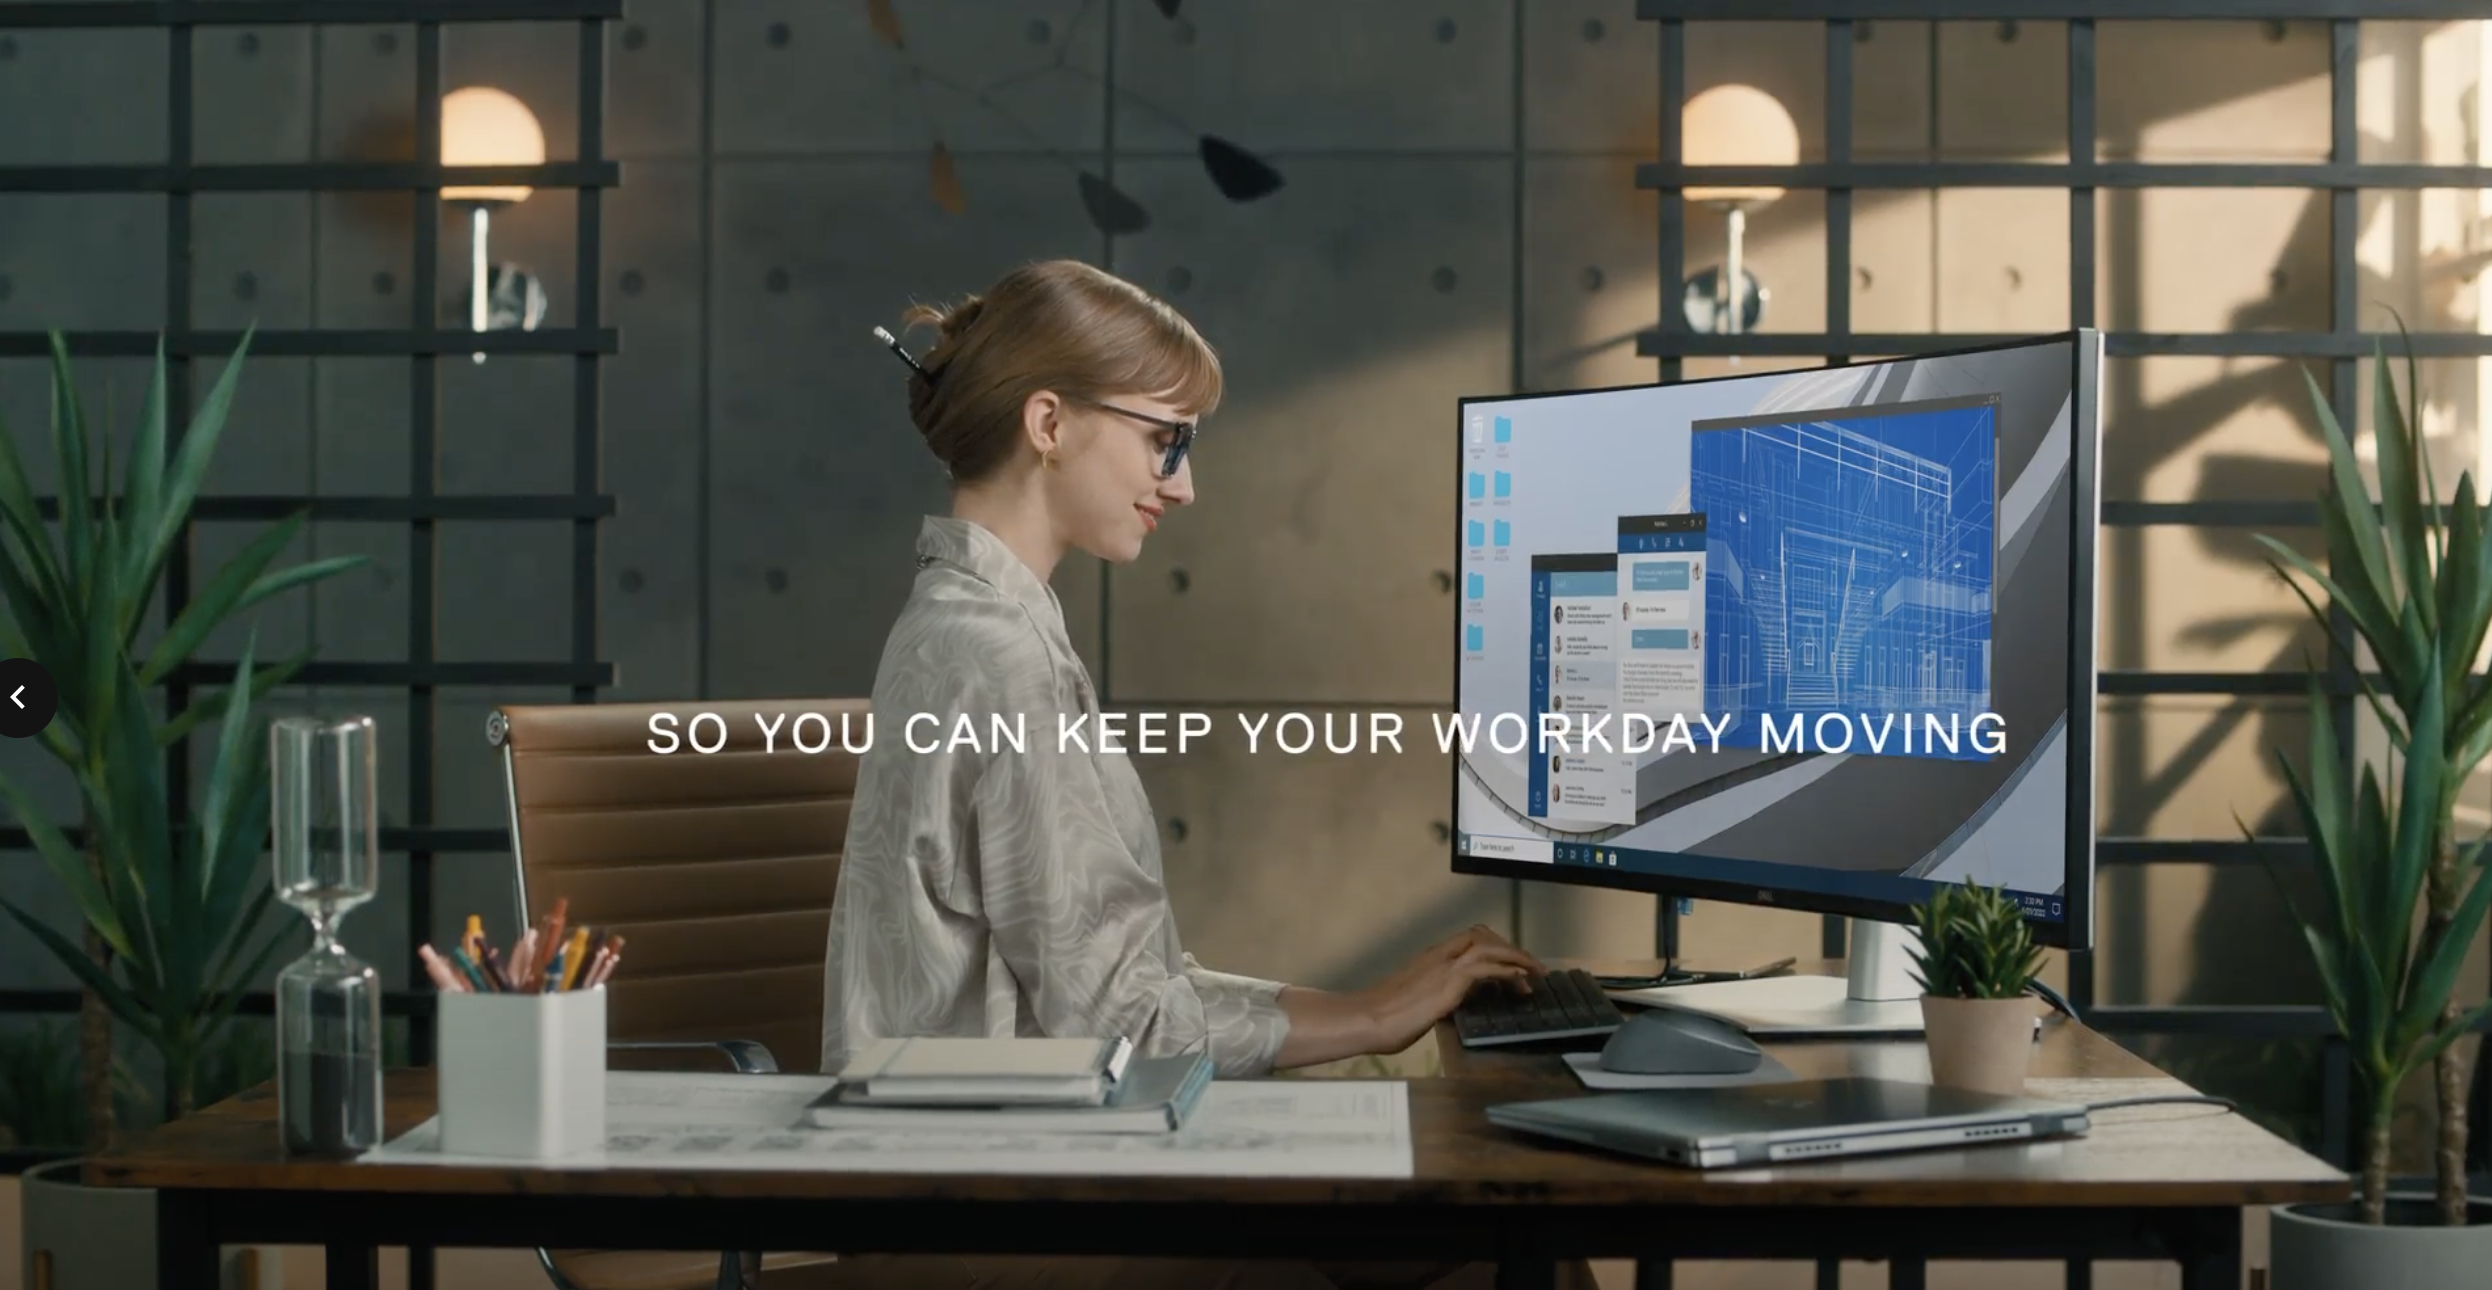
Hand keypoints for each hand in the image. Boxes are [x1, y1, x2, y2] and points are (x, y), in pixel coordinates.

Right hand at [1356, 925, 1545, 1054]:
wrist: (1366, 1020)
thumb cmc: (1382, 1017)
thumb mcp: (1415, 1002)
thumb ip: (1434, 997)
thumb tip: (1448, 1006)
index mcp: (1430, 959)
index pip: (1469, 940)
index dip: (1495, 948)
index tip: (1512, 966)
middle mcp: (1439, 956)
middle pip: (1482, 935)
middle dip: (1509, 948)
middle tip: (1530, 969)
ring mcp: (1444, 966)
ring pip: (1488, 945)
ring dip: (1516, 957)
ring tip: (1535, 974)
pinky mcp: (1449, 982)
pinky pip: (1485, 967)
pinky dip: (1507, 970)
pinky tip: (1520, 980)